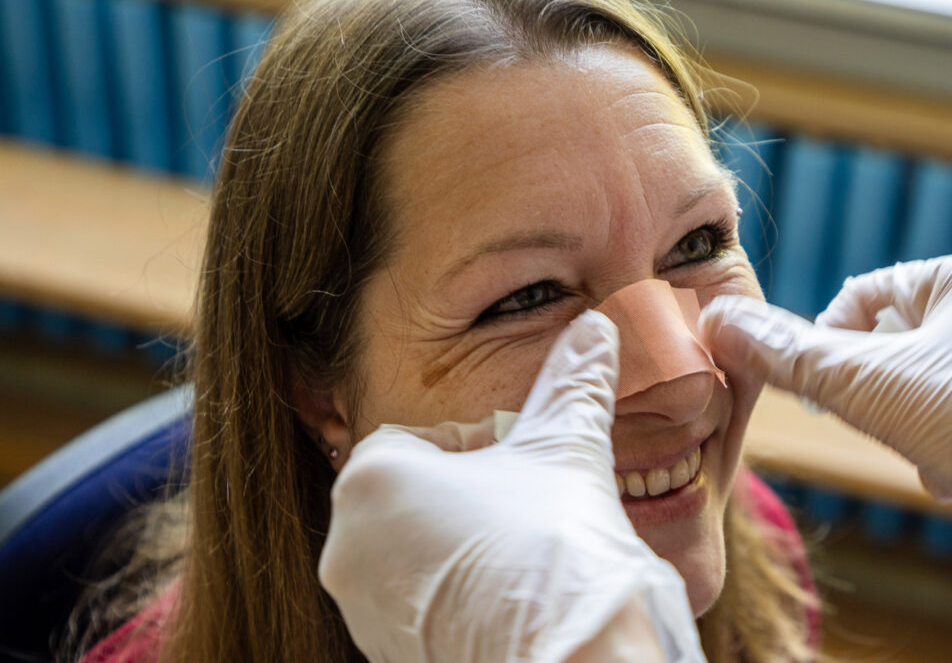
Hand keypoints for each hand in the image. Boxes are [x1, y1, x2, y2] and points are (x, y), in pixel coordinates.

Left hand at [319, 311, 704, 662]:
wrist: (570, 655)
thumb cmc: (553, 546)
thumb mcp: (566, 447)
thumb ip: (572, 384)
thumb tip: (596, 330)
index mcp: (371, 479)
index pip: (420, 437)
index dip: (480, 442)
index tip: (523, 460)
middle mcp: (346, 545)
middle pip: (413, 496)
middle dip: (470, 493)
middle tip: (528, 502)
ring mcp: (363, 609)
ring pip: (414, 552)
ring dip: (463, 543)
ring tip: (523, 552)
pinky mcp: (386, 654)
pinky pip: (419, 605)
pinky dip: (459, 596)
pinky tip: (511, 597)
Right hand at [701, 256, 951, 662]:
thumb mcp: (865, 380)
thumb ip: (788, 354)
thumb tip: (720, 322)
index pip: (863, 292)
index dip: (828, 338)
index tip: (818, 381)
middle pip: (885, 347)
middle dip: (870, 393)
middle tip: (874, 415)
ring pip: (912, 395)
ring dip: (901, 428)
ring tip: (923, 446)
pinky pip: (947, 432)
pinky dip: (935, 457)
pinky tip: (951, 476)